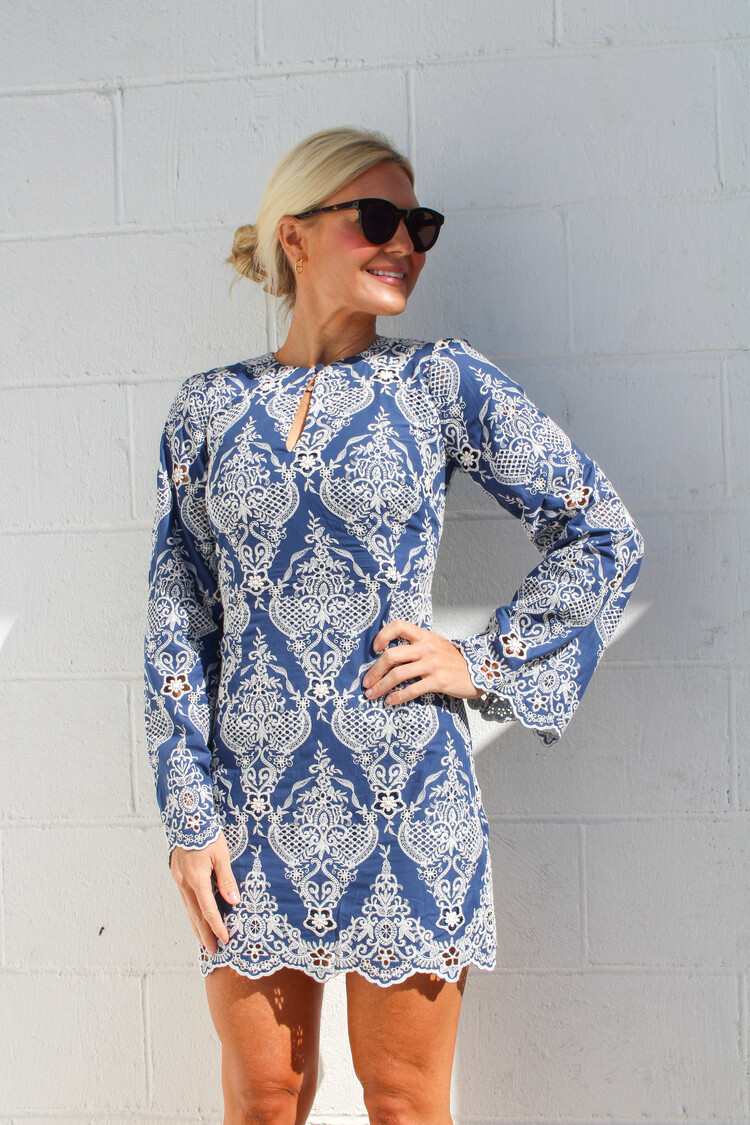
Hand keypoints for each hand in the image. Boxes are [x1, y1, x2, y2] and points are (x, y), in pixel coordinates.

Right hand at [169, 831, 240, 954]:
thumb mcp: (221, 854)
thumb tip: (233, 900)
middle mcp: (184, 883)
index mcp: (196, 879)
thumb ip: (226, 878)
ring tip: (203, 942)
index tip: (225, 939)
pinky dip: (191, 913)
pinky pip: (184, 900)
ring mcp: (178, 880)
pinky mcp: (177, 875)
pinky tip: (195, 919)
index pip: (208, 910)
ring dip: (196, 927)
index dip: (217, 926)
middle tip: (212, 951)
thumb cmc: (207, 834)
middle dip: (204, 934)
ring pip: (188, 909)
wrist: (186, 818)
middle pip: (195, 915)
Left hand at [361, 619, 484, 704]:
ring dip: (381, 686)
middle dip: (374, 671)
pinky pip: (412, 689)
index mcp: (424, 636)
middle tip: (366, 682)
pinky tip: (390, 701)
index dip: (382, 636)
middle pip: (391, 655)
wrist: (481, 670)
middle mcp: (426, 648)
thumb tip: (390, 654)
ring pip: (398, 674)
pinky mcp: (438, 681)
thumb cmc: (453, 660)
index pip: (398, 626)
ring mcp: (432, 664)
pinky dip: (398, 697)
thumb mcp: (436, 645)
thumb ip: (416, 646)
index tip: (374, 649)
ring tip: (371, 695)